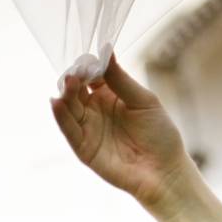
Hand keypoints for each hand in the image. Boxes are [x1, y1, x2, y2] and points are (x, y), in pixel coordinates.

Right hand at [50, 54, 193, 214]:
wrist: (164, 170)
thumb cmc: (159, 133)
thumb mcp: (143, 101)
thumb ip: (121, 80)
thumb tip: (106, 51)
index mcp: (111, 95)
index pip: (93, 75)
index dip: (89, 66)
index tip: (88, 57)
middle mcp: (96, 109)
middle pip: (77, 90)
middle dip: (74, 79)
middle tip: (75, 72)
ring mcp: (88, 128)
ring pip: (70, 107)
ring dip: (67, 95)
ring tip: (69, 83)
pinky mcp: (83, 147)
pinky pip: (69, 130)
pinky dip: (61, 117)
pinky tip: (57, 103)